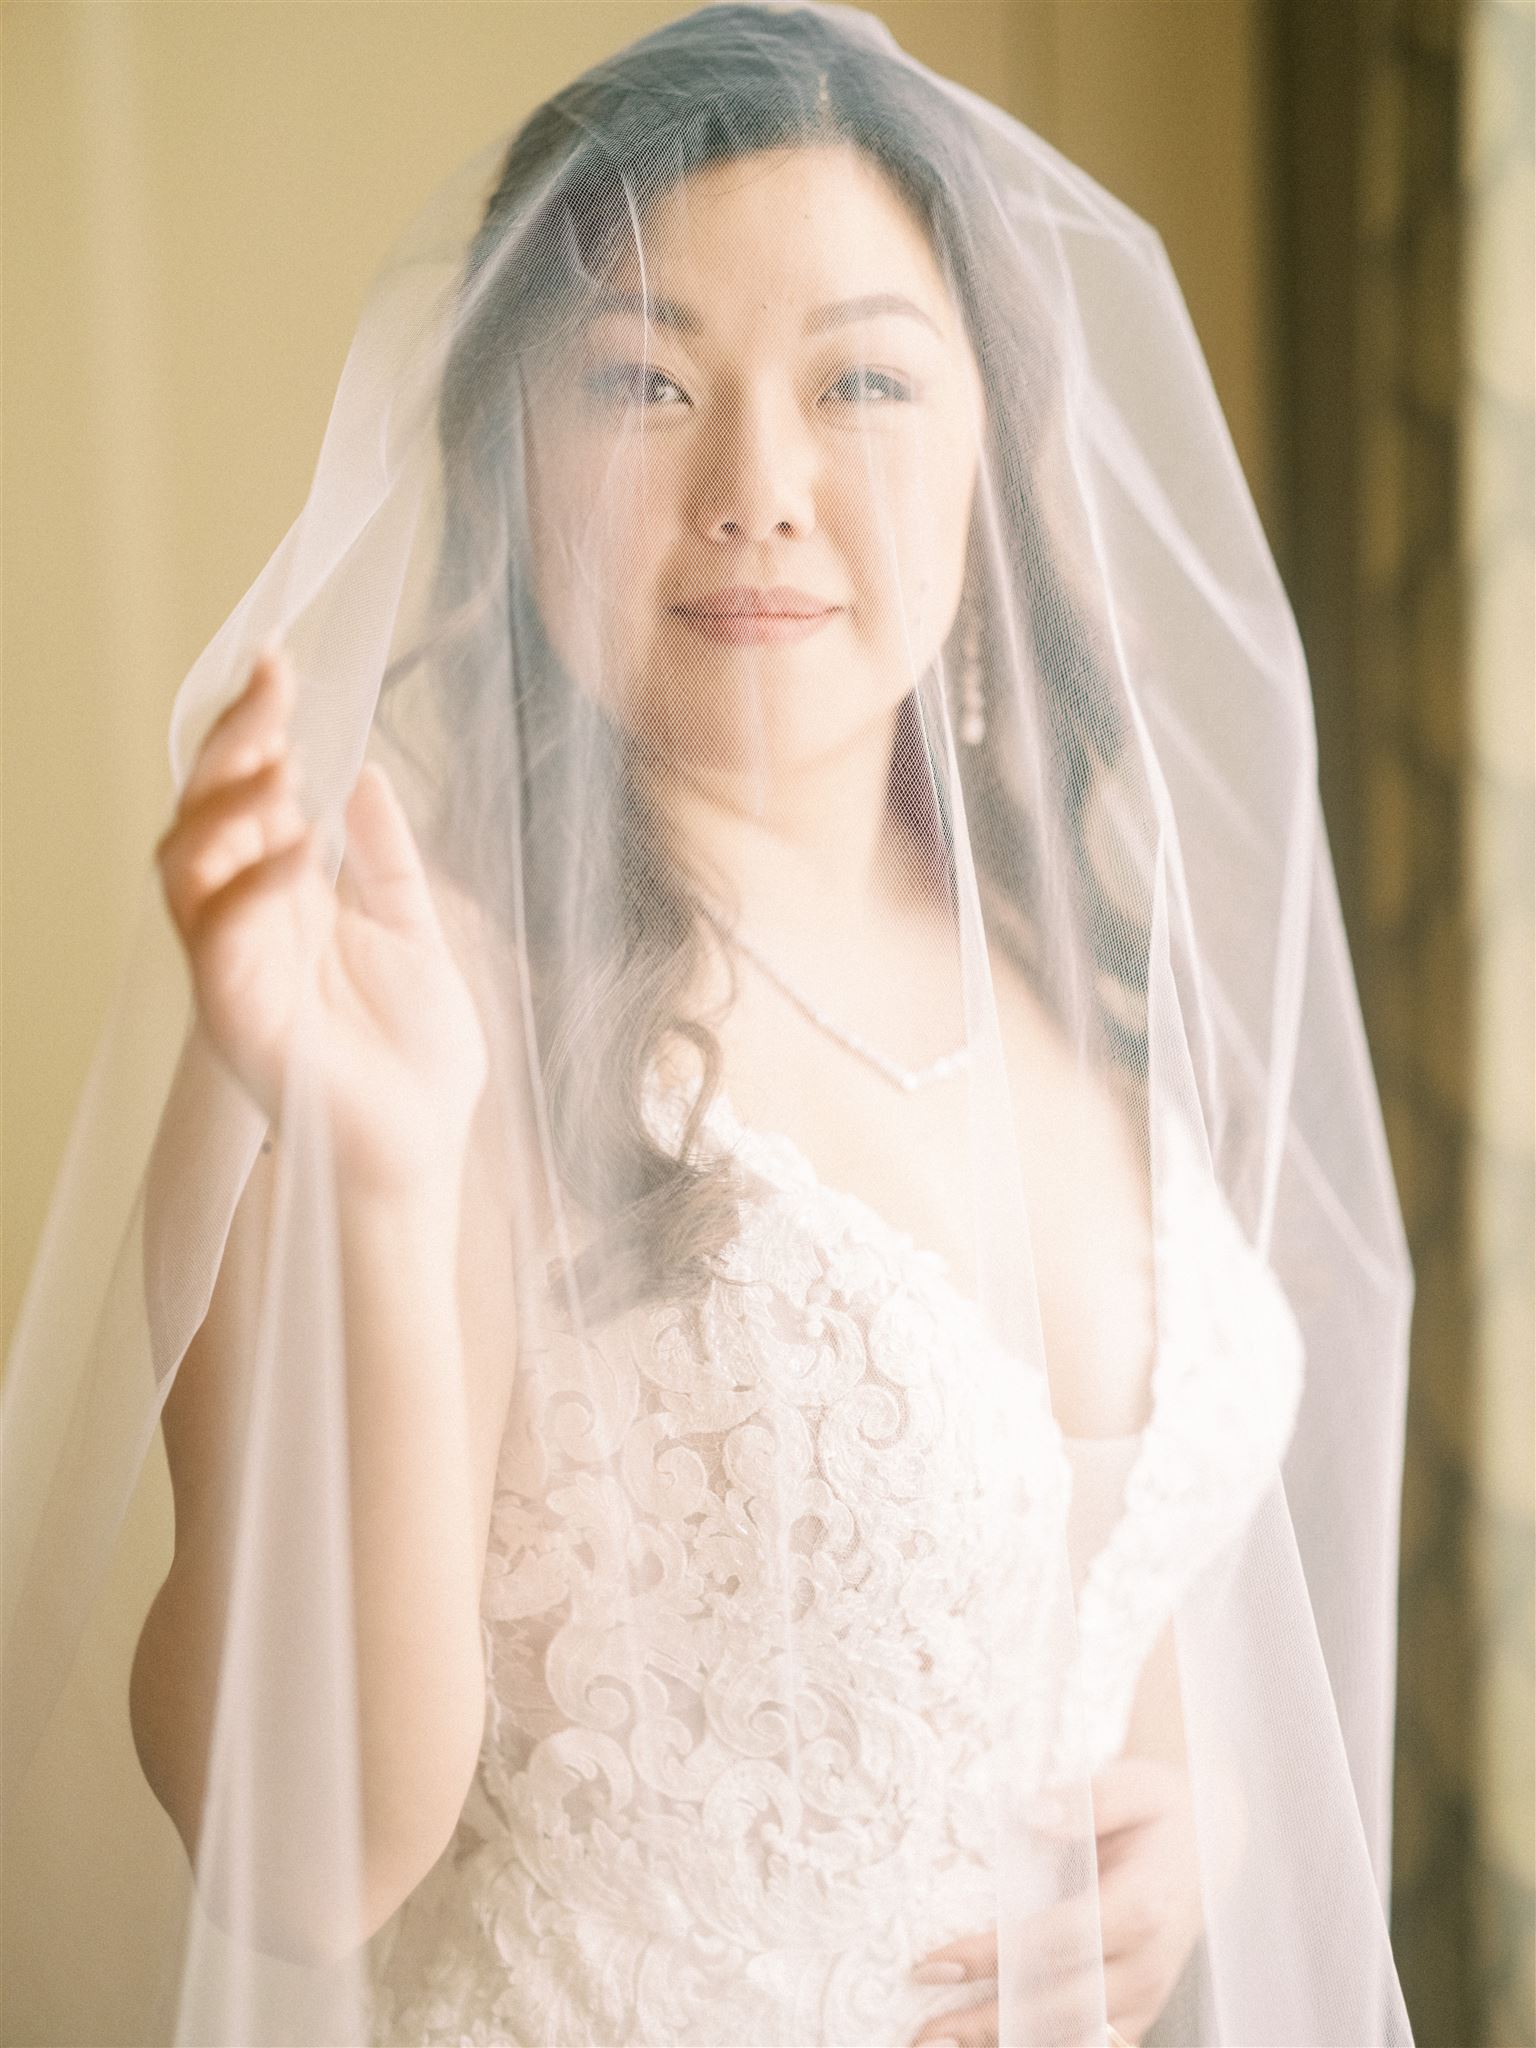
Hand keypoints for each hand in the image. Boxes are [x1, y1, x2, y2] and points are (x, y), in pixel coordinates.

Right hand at [155, 644, 488, 1192]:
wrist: (425, 1146)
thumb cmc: (416, 1056)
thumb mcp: (414, 931)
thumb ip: (385, 859)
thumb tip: (369, 776)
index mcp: (282, 902)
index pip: (244, 797)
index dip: (253, 728)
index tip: (282, 662)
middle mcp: (243, 927)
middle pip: (199, 814)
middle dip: (231, 743)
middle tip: (274, 687)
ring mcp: (231, 970)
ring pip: (184, 865)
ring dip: (229, 804)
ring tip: (287, 765)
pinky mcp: (237, 1015)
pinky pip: (222, 933)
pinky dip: (253, 880)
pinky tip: (297, 843)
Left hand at [907, 1757, 1202, 2047]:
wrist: (1212, 1841)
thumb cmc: (1161, 1810)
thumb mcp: (1135, 1785)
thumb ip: (1086, 1801)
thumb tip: (1030, 1814)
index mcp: (1141, 1906)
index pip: (1053, 1941)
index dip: (990, 1957)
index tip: (932, 1963)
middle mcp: (1145, 1964)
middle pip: (1058, 2008)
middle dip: (986, 2022)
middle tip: (922, 2031)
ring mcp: (1145, 1996)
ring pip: (1072, 2039)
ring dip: (1006, 2043)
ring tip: (941, 2043)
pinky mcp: (1139, 2011)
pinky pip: (1090, 2045)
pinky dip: (1042, 2045)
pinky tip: (988, 2044)